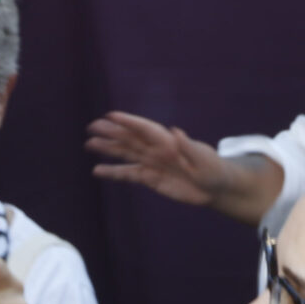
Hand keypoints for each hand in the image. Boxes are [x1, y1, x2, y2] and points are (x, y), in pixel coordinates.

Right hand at [87, 111, 228, 207]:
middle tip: (92, 127)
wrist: (215, 188)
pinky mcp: (150, 179)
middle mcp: (157, 150)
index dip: (129, 122)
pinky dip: (113, 172)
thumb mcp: (204, 160)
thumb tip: (175, 131)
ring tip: (89, 144)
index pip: (145, 129)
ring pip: (126, 153)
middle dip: (112, 132)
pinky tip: (97, 170)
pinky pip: (128, 174)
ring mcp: (152, 163)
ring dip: (108, 148)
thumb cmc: (213, 169)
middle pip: (130, 138)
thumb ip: (189, 148)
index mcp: (169, 142)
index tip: (111, 115)